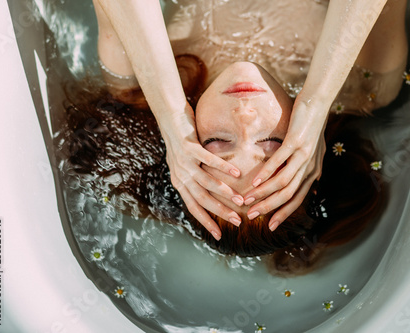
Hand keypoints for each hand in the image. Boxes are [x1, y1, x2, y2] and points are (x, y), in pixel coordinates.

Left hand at [162, 106, 243, 240]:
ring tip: (240, 200)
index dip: (206, 222)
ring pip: (206, 183)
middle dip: (220, 212)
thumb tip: (211, 191)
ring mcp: (184, 162)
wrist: (169, 117)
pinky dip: (223, 168)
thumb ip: (195, 178)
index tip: (219, 235)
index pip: (193, 208)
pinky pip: (208, 160)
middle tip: (237, 221)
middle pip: (201, 200)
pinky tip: (237, 174)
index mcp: (180, 182)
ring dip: (225, 193)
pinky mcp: (189, 147)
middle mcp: (181, 175)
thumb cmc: (181, 141)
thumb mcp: (184, 164)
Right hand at [243, 98, 328, 230]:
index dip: (283, 213)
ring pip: (282, 182)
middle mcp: (310, 168)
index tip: (269, 225)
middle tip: (251, 216)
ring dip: (263, 193)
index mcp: (313, 172)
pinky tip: (254, 181)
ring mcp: (304, 155)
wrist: (318, 104)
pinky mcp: (296, 142)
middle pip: (288, 195)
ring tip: (248, 199)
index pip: (298, 199)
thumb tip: (299, 182)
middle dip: (269, 207)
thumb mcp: (312, 151)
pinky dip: (265, 173)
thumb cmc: (311, 127)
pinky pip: (279, 162)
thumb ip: (304, 168)